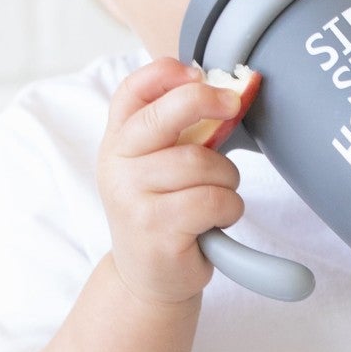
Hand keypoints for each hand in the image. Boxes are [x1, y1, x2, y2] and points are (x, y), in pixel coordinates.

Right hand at [100, 57, 259, 306]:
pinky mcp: (157, 229)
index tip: (198, 73)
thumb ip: (178, 131)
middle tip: (233, 103)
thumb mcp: (158, 167)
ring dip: (227, 179)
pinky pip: (213, 200)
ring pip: (203, 163)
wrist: (150, 277)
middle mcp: (117, 166)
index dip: (165, 74)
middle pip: (165, 117)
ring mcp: (133, 199)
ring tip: (218, 197)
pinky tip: (217, 221)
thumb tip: (225, 92)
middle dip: (206, 102)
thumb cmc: (164, 213)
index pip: (131, 92)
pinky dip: (229, 208)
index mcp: (117, 142)